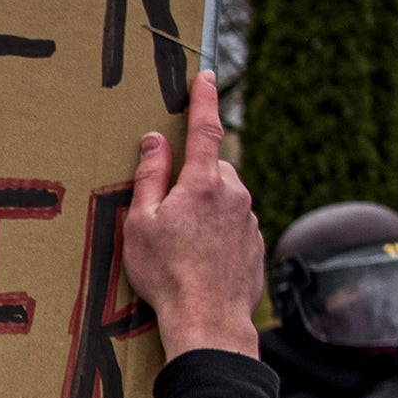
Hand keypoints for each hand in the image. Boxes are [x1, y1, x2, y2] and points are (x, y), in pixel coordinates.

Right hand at [117, 73, 259, 359]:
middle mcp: (234, 194)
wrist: (209, 321)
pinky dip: (217, 232)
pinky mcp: (256, 242)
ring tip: (181, 246)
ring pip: (225, 197)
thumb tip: (155, 140)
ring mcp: (249, 219)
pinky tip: (200, 259)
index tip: (206, 76)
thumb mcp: (141, 223)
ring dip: (205, 208)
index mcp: (203, 183)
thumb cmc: (167, 275)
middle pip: (213, 168)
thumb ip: (150, 176)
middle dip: (193, 177)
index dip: (204, 99)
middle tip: (167, 212)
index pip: (206, 128)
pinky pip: (234, 224)